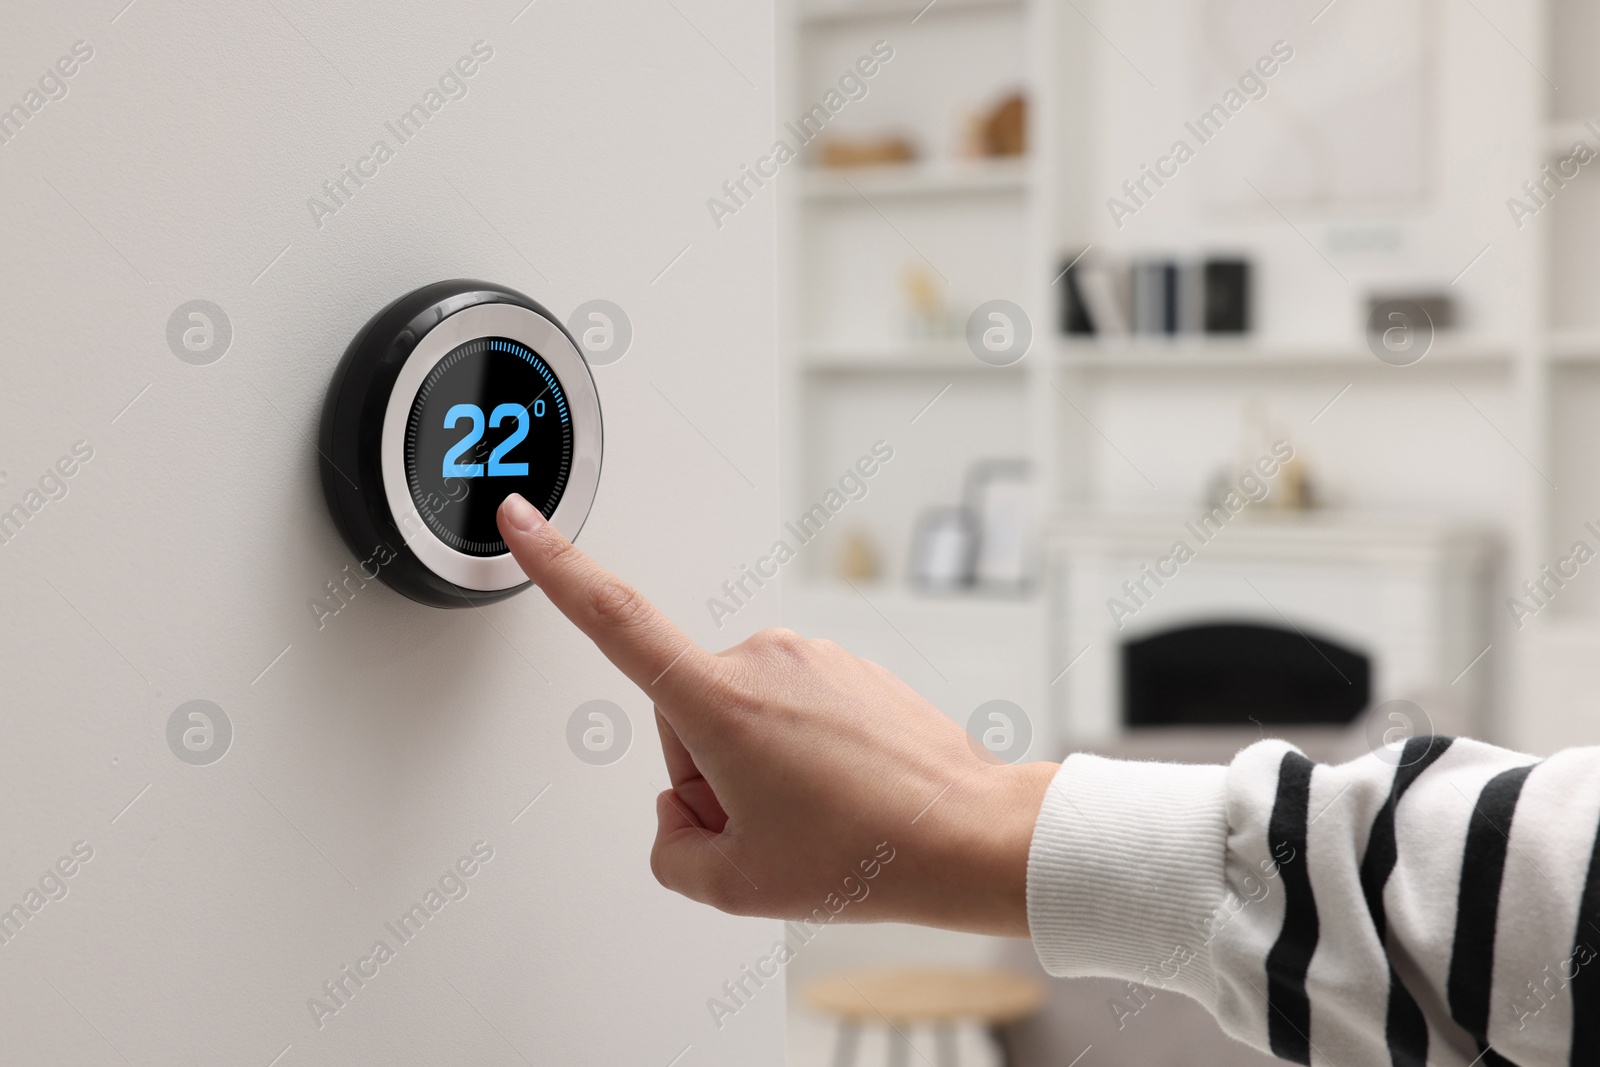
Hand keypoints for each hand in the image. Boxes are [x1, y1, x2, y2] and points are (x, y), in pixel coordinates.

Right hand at [497, 494, 1056, 936]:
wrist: (967, 833)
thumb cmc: (867, 852)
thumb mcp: (735, 885)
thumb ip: (670, 850)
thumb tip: (679, 812)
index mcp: (720, 701)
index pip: (615, 621)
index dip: (557, 569)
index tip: (520, 519)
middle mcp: (762, 657)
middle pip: (684, 716)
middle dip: (708, 771)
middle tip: (771, 824)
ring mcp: (808, 655)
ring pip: (736, 714)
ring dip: (755, 764)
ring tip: (817, 813)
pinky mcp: (843, 664)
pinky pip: (786, 708)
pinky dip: (796, 749)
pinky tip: (840, 791)